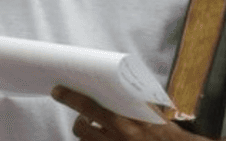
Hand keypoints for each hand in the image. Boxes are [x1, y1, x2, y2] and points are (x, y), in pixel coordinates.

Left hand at [52, 86, 203, 140]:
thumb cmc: (168, 134)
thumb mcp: (152, 113)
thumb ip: (134, 103)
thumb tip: (120, 90)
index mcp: (123, 121)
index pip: (87, 105)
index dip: (69, 97)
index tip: (57, 90)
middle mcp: (116, 138)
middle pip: (81, 128)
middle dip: (79, 121)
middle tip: (81, 117)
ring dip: (90, 136)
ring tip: (97, 131)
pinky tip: (106, 138)